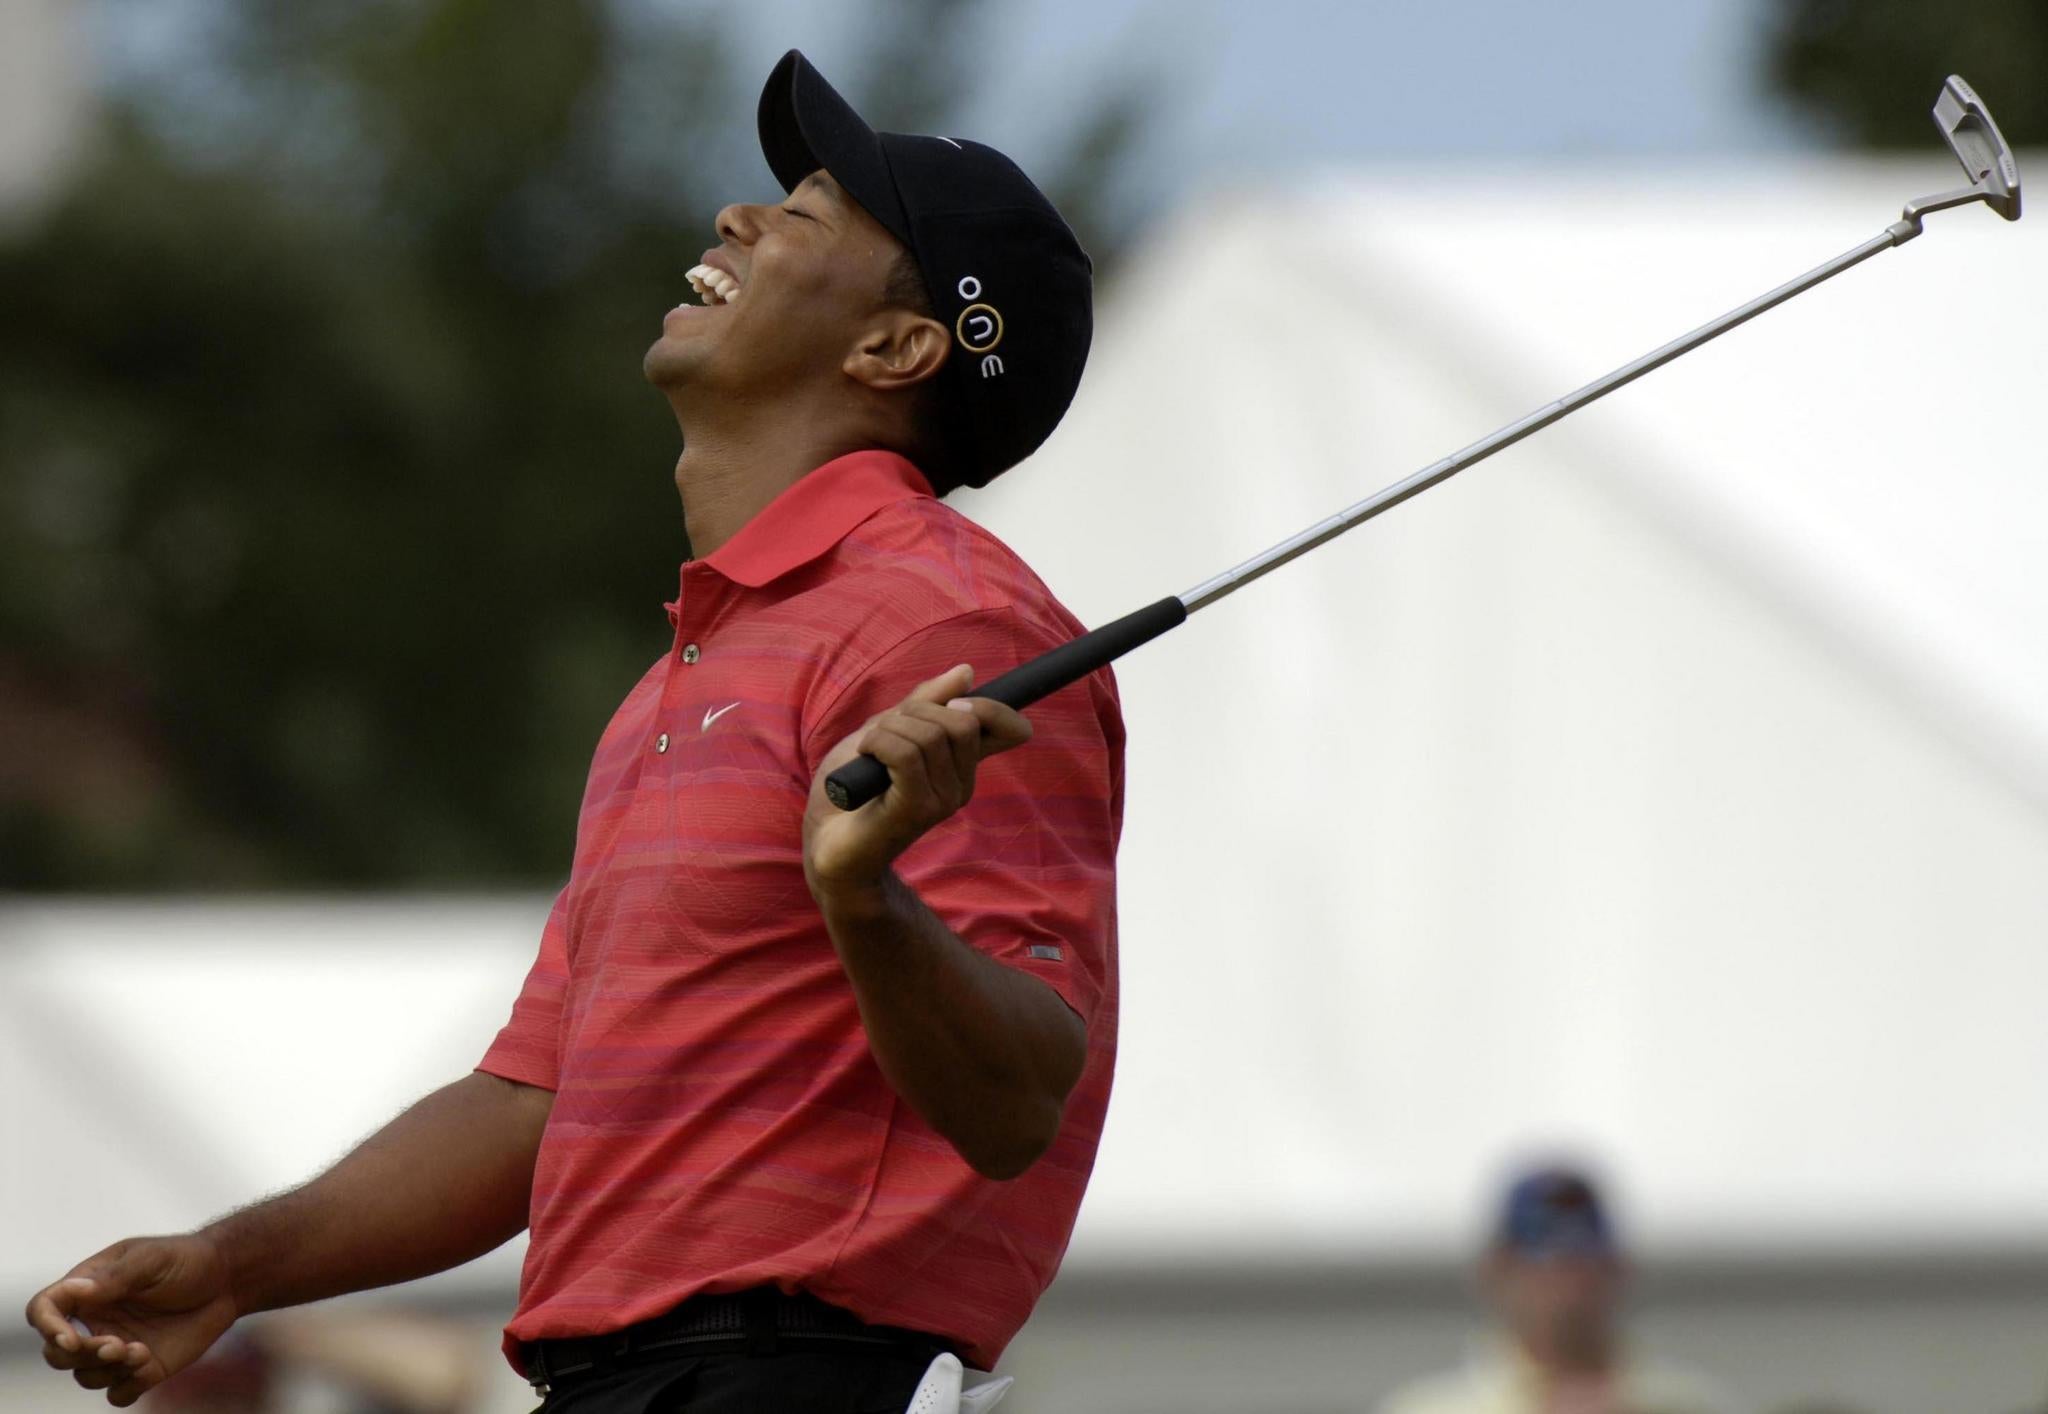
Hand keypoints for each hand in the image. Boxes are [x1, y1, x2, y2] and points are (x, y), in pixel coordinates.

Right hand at [24, 1235, 239, 1407]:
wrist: (228, 1279)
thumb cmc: (188, 1260)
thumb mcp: (152, 1260)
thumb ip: (114, 1278)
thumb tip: (73, 1291)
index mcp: (88, 1289)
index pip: (44, 1310)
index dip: (47, 1328)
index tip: (69, 1338)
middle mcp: (95, 1321)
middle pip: (58, 1353)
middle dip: (81, 1355)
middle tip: (116, 1345)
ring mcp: (116, 1347)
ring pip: (86, 1376)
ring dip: (106, 1371)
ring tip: (139, 1351)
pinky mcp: (141, 1368)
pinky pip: (117, 1394)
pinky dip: (126, 1387)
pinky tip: (147, 1366)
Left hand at [804, 664, 1031, 900]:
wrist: (826, 837)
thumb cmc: (856, 785)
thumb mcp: (889, 728)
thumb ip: (927, 702)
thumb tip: (966, 672)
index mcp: (961, 765)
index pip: (1004, 730)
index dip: (993, 708)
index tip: (959, 702)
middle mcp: (961, 785)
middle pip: (962, 721)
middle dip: (916, 712)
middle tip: (884, 733)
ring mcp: (943, 800)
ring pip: (930, 735)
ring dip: (888, 730)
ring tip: (869, 753)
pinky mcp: (918, 810)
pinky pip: (906, 754)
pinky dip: (878, 745)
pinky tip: (866, 760)